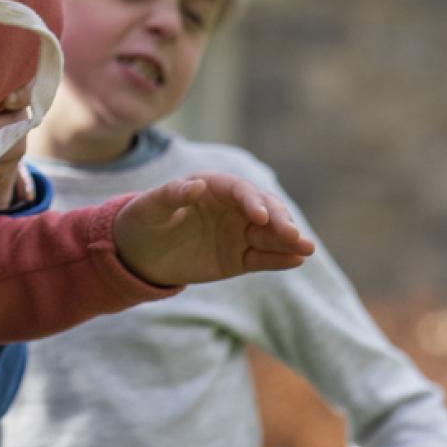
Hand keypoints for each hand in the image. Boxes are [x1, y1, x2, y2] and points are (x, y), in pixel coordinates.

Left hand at [111, 172, 314, 287]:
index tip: (259, 216)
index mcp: (212, 186)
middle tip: (292, 234)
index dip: (251, 201)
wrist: (140, 253)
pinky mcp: (240, 257)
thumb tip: (197, 186)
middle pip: (263, 209)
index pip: (239, 190)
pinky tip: (296, 260)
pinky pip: (263, 258)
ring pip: (269, 234)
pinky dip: (279, 259)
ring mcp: (238, 232)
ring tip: (306, 248)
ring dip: (289, 240)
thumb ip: (172, 195)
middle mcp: (232, 207)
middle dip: (279, 220)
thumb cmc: (143, 220)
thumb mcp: (150, 207)